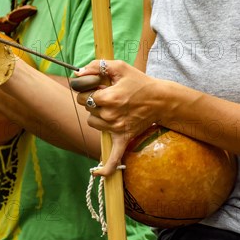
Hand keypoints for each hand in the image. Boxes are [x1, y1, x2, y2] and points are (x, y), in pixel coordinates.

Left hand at [74, 60, 164, 175]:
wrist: (160, 100)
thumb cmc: (139, 82)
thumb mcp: (120, 67)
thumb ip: (97, 66)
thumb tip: (78, 73)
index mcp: (109, 98)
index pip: (83, 96)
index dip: (88, 90)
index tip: (98, 86)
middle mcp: (110, 115)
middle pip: (86, 109)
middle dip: (92, 101)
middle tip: (107, 96)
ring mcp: (116, 129)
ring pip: (92, 123)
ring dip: (97, 116)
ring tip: (111, 109)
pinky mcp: (122, 139)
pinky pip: (113, 158)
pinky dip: (106, 168)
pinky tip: (97, 173)